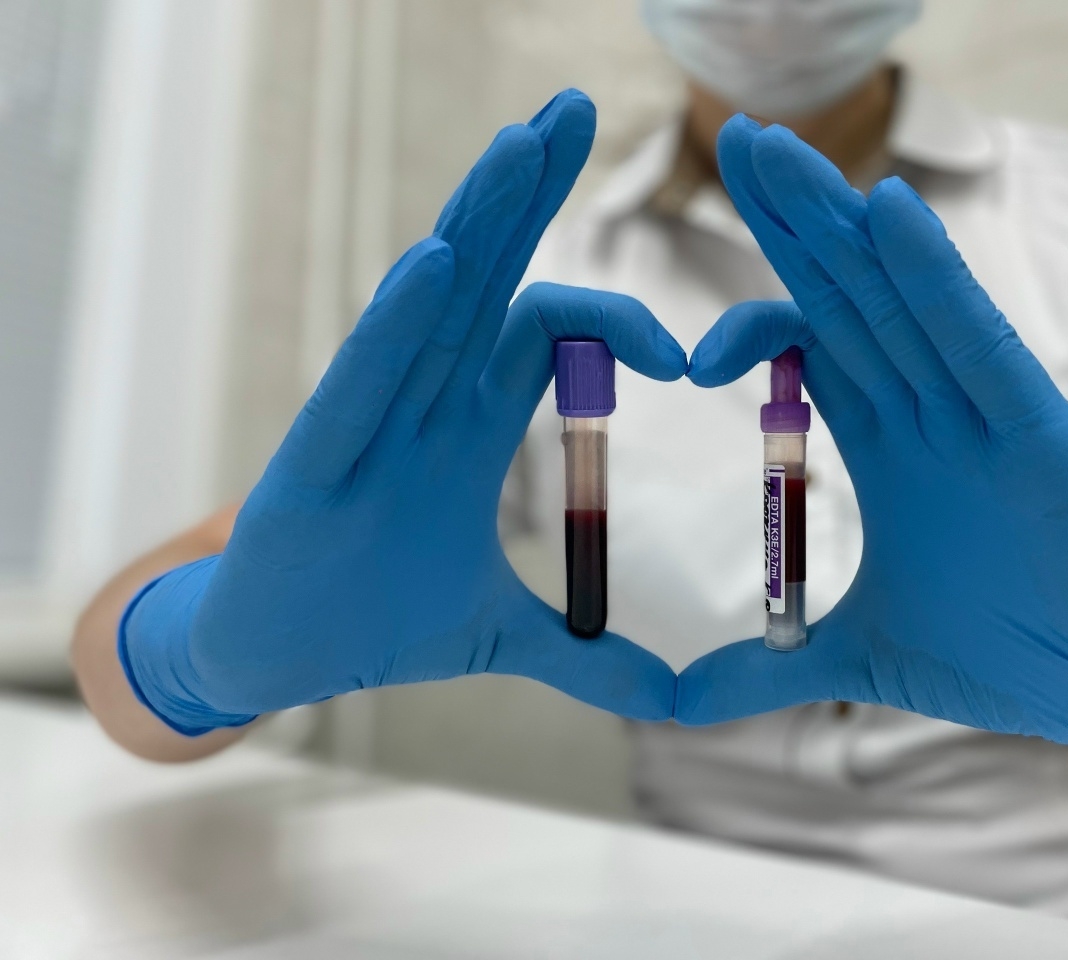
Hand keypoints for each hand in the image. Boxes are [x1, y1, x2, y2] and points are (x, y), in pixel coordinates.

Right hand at [119, 91, 685, 734]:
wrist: (281, 657)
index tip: (691, 362)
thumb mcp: (505, 638)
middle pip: (484, 273)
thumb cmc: (379, 617)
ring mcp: (367, 421)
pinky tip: (437, 264)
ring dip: (476, 223)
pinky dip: (397, 325)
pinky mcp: (316, 459)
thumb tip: (672, 700)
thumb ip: (587, 658)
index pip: (543, 332)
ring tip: (521, 145)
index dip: (615, 327)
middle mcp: (421, 399)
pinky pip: (361, 378)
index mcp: (469, 420)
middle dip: (525, 191)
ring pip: (426, 303)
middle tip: (573, 108)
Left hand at [676, 116, 1067, 811]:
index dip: (754, 324)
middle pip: (851, 296)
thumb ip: (763, 672)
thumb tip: (669, 705)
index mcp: (891, 446)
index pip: (817, 348)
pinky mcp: (1038, 437)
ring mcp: (985, 415)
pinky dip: (933, 279)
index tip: (682, 361)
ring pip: (902, 298)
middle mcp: (932, 412)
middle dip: (793, 223)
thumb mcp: (858, 658)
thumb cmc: (1008, 652)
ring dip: (841, 223)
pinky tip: (888, 213)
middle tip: (738, 143)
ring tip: (780, 154)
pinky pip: (977, 343)